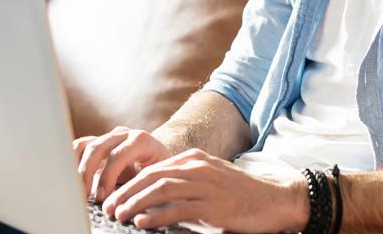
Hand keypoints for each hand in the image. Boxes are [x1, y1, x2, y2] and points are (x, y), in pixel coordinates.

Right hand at [74, 126, 172, 201]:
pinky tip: (72, 179)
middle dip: (88, 174)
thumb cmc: (159, 172)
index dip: (107, 176)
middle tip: (84, 196)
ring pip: (86, 146)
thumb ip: (140, 187)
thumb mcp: (156, 179)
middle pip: (98, 148)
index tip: (101, 196)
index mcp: (141, 141)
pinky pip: (80, 147)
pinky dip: (72, 161)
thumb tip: (124, 204)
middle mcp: (123, 134)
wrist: (160, 158)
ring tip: (76, 189)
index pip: (119, 154)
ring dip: (77, 168)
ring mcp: (109, 136)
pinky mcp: (98, 142)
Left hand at [102, 148, 308, 232]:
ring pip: (161, 189)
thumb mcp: (211, 179)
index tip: (114, 197)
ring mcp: (206, 185)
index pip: (153, 168)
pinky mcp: (214, 206)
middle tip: (108, 207)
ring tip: (119, 214)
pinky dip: (156, 215)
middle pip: (152, 176)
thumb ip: (186, 182)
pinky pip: (178, 209)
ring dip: (135, 203)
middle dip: (126, 192)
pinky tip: (142, 222)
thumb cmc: (241, 193)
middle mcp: (198, 167)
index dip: (130, 183)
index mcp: (195, 159)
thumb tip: (154, 196)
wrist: (275, 199)